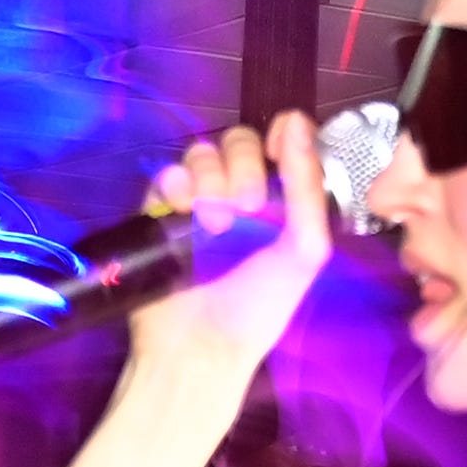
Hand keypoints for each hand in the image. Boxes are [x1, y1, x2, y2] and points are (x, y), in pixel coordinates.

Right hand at [117, 118, 335, 385]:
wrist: (199, 347)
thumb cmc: (257, 309)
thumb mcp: (304, 251)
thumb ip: (307, 186)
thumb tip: (295, 119)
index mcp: (280, 204)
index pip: (279, 145)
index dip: (280, 136)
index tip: (279, 146)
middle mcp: (238, 196)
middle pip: (238, 141)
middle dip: (244, 165)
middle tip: (246, 207)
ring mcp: (197, 201)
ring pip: (201, 153)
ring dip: (210, 178)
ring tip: (212, 223)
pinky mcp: (160, 211)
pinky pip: (166, 174)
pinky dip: (175, 183)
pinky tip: (182, 209)